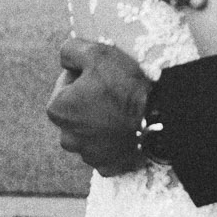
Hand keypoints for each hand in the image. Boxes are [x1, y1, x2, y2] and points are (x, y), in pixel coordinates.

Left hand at [48, 38, 153, 175]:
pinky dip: (115, 141)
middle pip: (77, 110)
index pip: (66, 83)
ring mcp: (88, 155)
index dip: (85, 74)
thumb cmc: (124, 86)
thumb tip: (65, 58)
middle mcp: (67, 137)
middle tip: (115, 92)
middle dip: (90, 100)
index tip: (103, 74)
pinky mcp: (108, 166)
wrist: (159, 118)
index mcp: (57, 110)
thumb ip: (70, 50)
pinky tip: (128, 129)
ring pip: (91, 131)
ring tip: (124, 111)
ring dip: (102, 122)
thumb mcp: (96, 54)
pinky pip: (108, 150)